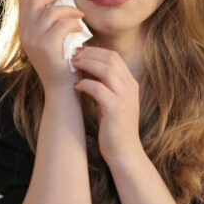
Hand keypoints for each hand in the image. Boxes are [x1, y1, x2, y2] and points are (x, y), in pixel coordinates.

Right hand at [18, 0, 86, 89]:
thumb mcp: (51, 39)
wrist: (61, 88)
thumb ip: (50, 22)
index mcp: (24, 31)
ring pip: (50, 12)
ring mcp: (34, 41)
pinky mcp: (47, 47)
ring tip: (80, 15)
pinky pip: (62, 25)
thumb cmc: (62, 62)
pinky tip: (81, 29)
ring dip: (69, 9)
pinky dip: (74, 23)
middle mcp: (26, 34)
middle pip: (34, 1)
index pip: (26, 1)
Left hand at [71, 46, 142, 163]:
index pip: (114, 56)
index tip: (79, 52)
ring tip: (73, 66)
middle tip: (72, 56)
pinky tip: (76, 87)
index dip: (95, 51)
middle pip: (110, 58)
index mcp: (130, 83)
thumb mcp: (111, 100)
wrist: (124, 152)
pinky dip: (85, 84)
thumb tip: (85, 68)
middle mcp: (130, 87)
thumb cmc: (114, 127)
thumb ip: (104, 84)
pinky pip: (98, 88)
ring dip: (86, 64)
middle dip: (89, 54)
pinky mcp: (115, 109)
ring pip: (106, 69)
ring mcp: (124, 97)